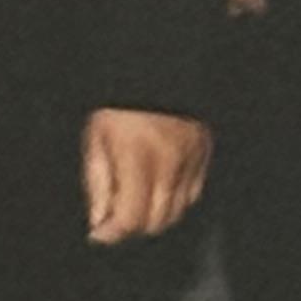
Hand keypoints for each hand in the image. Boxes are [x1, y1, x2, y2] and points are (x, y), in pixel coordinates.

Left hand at [84, 108, 211, 244]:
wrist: (154, 66)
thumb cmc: (119, 102)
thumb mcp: (95, 139)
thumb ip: (98, 185)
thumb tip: (100, 222)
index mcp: (136, 156)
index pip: (130, 218)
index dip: (112, 233)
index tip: (100, 233)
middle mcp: (168, 160)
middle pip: (155, 222)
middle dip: (131, 227)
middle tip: (114, 217)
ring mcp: (192, 157)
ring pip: (176, 212)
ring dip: (153, 215)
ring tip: (135, 199)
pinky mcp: (205, 151)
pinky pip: (193, 193)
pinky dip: (174, 199)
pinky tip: (157, 186)